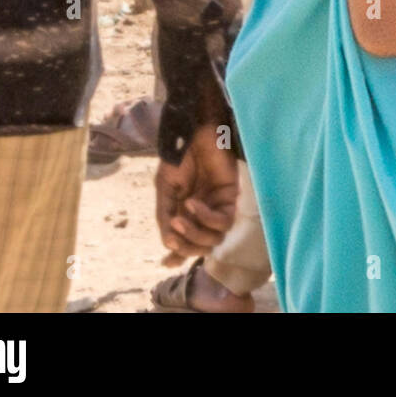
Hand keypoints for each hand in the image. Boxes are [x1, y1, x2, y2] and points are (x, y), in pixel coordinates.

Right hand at [155, 124, 238, 265]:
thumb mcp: (165, 189)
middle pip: (200, 247)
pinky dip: (206, 217)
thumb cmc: (178, 158)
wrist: (192, 134)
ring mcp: (217, 207)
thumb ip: (165, 216)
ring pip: (213, 239)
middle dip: (185, 246)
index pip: (185, 242)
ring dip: (194, 234)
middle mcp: (202, 214)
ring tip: (179, 218)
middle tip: (172, 230)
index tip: (166, 262)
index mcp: (185, 213)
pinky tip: (193, 204)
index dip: (177, 255)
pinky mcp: (230, 198)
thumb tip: (168, 243)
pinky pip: (223, 221)